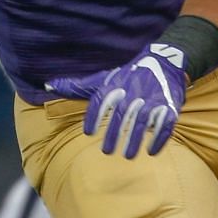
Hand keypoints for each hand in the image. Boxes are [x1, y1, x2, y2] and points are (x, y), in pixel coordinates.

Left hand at [45, 41, 188, 158]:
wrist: (164, 61)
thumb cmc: (127, 75)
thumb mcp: (102, 78)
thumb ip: (76, 86)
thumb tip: (48, 85)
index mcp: (115, 85)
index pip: (102, 100)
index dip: (94, 116)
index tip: (89, 133)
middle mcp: (133, 91)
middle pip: (121, 115)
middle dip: (114, 134)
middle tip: (106, 152)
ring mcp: (152, 99)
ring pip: (142, 122)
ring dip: (135, 140)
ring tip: (127, 156)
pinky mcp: (169, 106)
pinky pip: (165, 124)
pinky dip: (159, 138)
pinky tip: (151, 152)